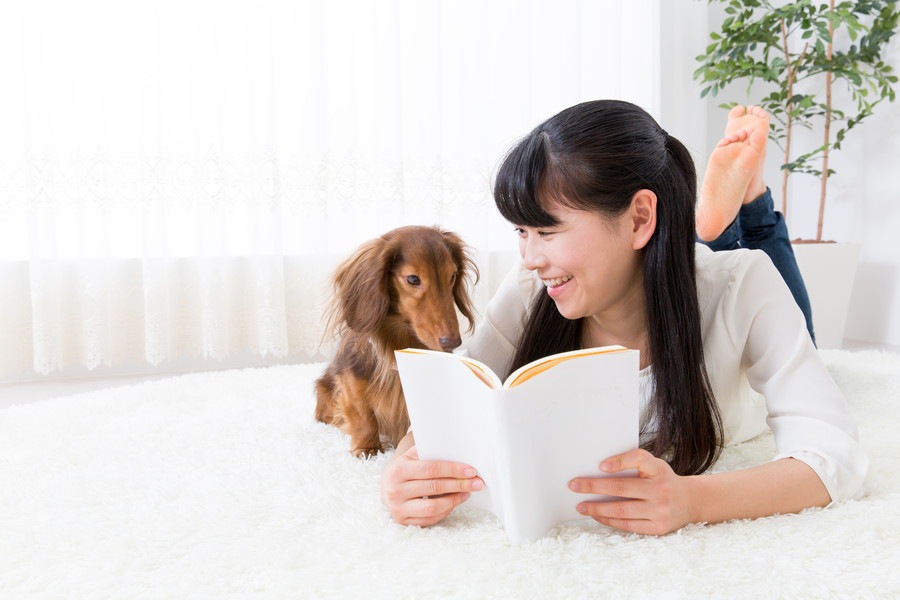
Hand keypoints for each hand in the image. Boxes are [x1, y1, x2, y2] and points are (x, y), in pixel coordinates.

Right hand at [380, 444, 482, 526]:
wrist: (386, 488)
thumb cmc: (404, 470)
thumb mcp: (410, 456)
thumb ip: (427, 451)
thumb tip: (454, 446)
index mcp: (398, 469)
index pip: (431, 468)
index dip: (453, 469)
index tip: (471, 470)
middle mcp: (395, 490)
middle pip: (434, 487)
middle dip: (459, 484)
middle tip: (477, 483)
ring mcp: (398, 508)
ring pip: (432, 507)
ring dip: (454, 500)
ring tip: (467, 493)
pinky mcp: (402, 521)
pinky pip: (429, 519)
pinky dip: (445, 511)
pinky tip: (454, 503)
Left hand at [568, 448, 695, 534]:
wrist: (690, 501)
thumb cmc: (662, 479)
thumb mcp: (654, 464)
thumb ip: (633, 462)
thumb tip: (601, 467)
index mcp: (658, 469)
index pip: (639, 459)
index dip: (619, 462)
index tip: (600, 465)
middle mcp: (660, 490)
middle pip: (621, 488)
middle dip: (594, 487)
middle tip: (574, 485)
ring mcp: (660, 511)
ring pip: (621, 510)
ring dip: (597, 508)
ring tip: (581, 506)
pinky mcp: (657, 528)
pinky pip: (628, 525)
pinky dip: (609, 520)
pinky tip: (597, 515)